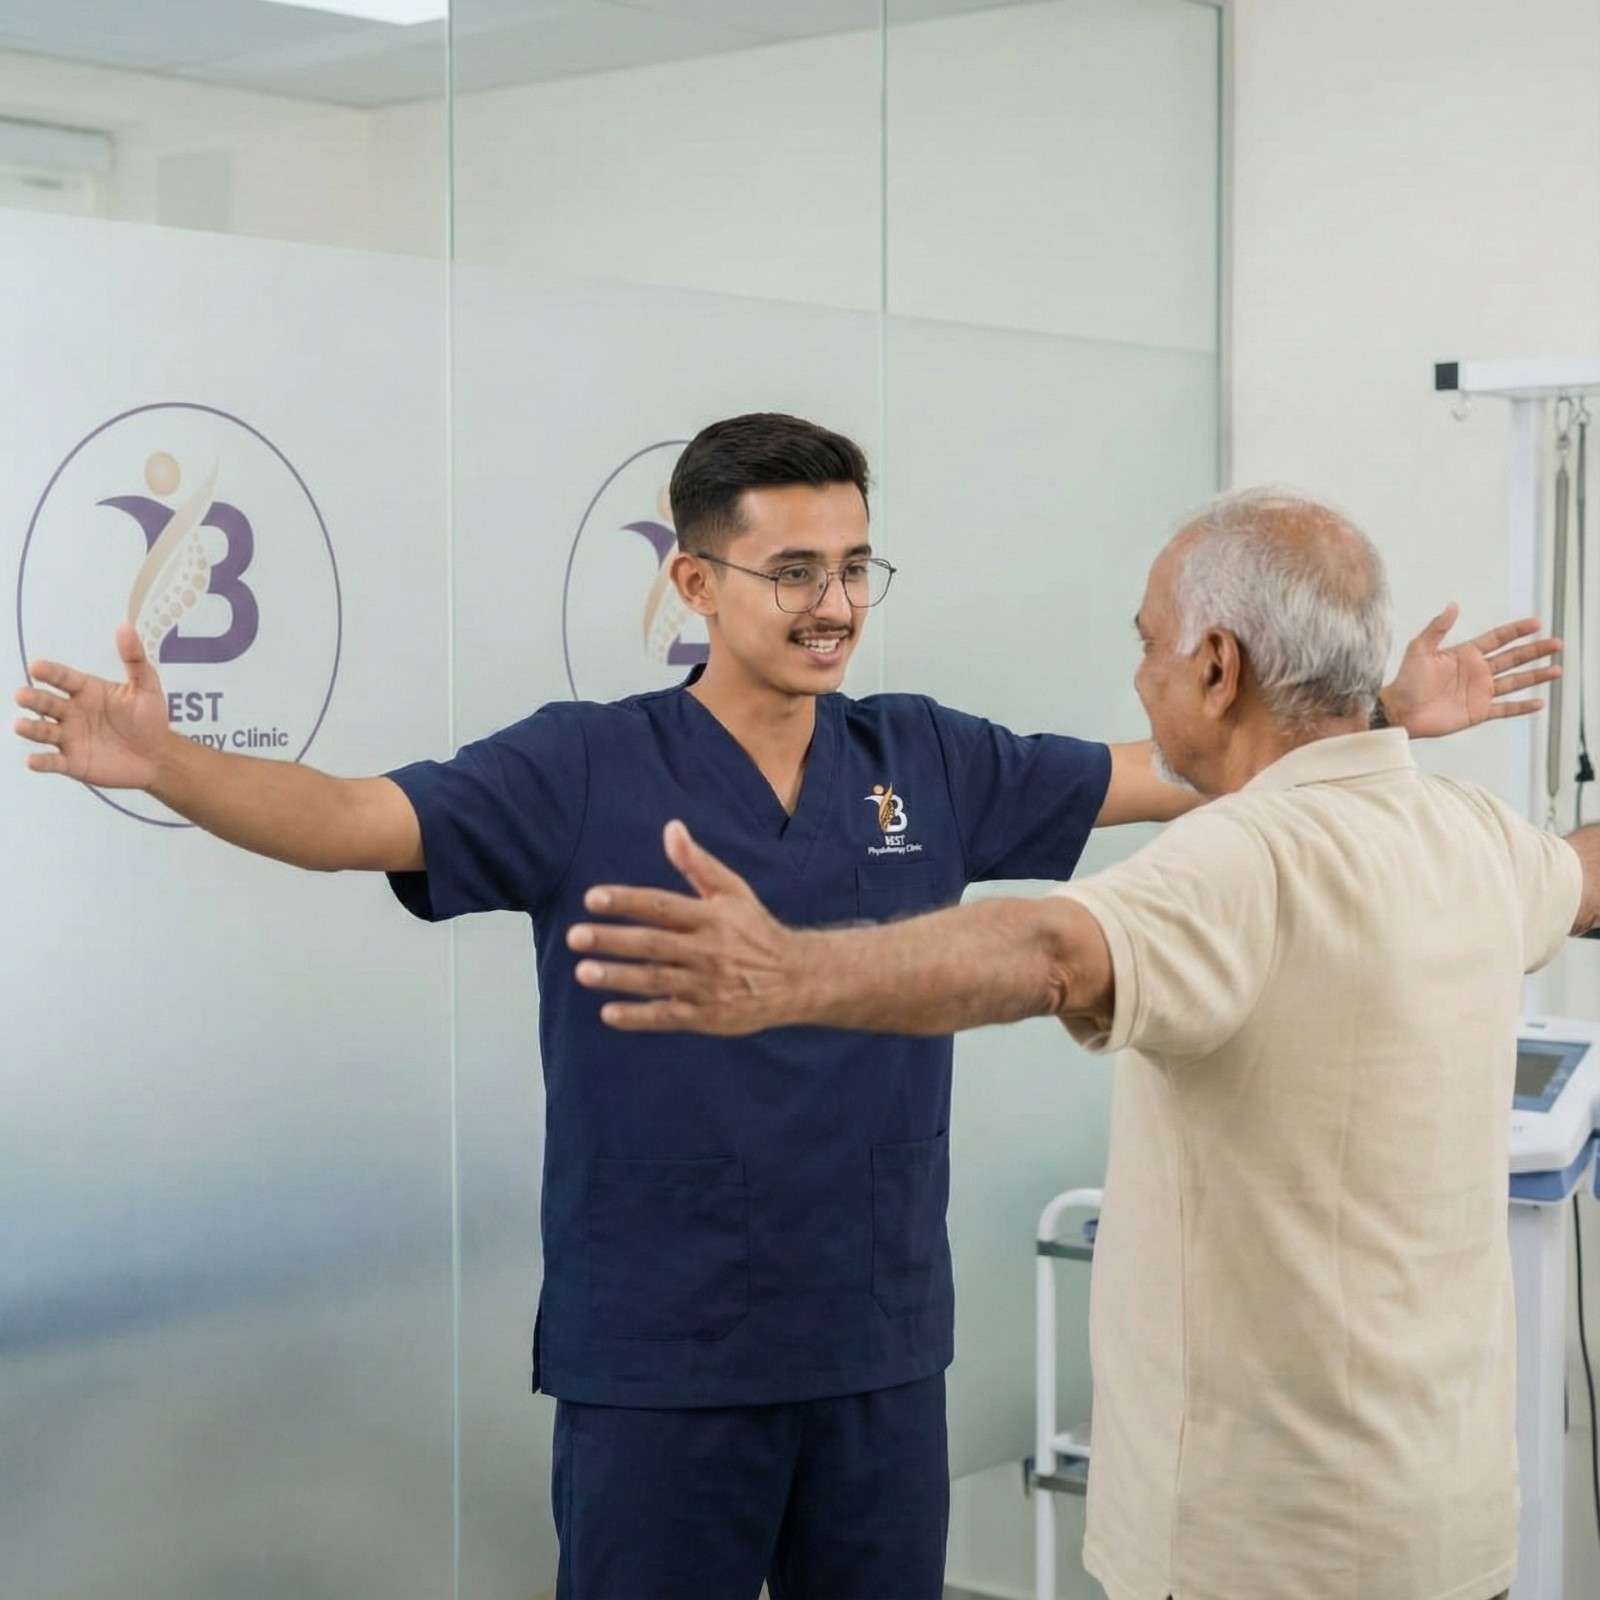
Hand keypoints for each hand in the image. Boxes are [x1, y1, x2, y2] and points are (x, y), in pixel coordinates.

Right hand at [13, 624, 174, 788]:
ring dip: (30, 728)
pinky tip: (32, 760)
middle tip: (21, 695)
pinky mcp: (72, 762)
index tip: (37, 666)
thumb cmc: (149, 718)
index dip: (50, 673)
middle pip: (47, 703)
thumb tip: (126, 626)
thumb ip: (135, 659)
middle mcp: (72, 712)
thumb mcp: (147, 687)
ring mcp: (70, 737)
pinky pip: (53, 762)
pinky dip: (41, 762)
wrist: (158, 756)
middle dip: (33, 698)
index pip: (64, 679)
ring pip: (44, 731)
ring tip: (20, 725)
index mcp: (86, 691)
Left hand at [568, 821, 798, 1034]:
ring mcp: (707, 986)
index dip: (627, 901)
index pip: (662, 906)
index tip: (593, 898)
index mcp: (712, 917)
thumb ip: (697, 863)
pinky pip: (667, 1017)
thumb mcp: (733, 892)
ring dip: (618, 977)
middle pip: (653, 944)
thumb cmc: (755, 930)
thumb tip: (671, 828)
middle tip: (575, 936)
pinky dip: (638, 1017)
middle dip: (612, 940)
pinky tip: (607, 1014)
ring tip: (584, 972)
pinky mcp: (707, 1016)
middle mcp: (708, 950)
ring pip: (655, 980)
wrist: (797, 979)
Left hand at [1383, 605, 1561, 738]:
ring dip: (1536, 676)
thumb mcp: (1420, 649)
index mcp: (1465, 654)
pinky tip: (1540, 702)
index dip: (1517, 630)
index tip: (1536, 623)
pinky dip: (1522, 707)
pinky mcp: (1478, 712)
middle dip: (1535, 650)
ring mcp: (1479, 692)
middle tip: (1557, 643)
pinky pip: (1505, 709)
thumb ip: (1437, 628)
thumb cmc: (1405, 680)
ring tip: (1557, 669)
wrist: (1399, 710)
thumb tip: (1453, 605)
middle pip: (1513, 658)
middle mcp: (1477, 672)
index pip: (1497, 639)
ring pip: (1515, 682)